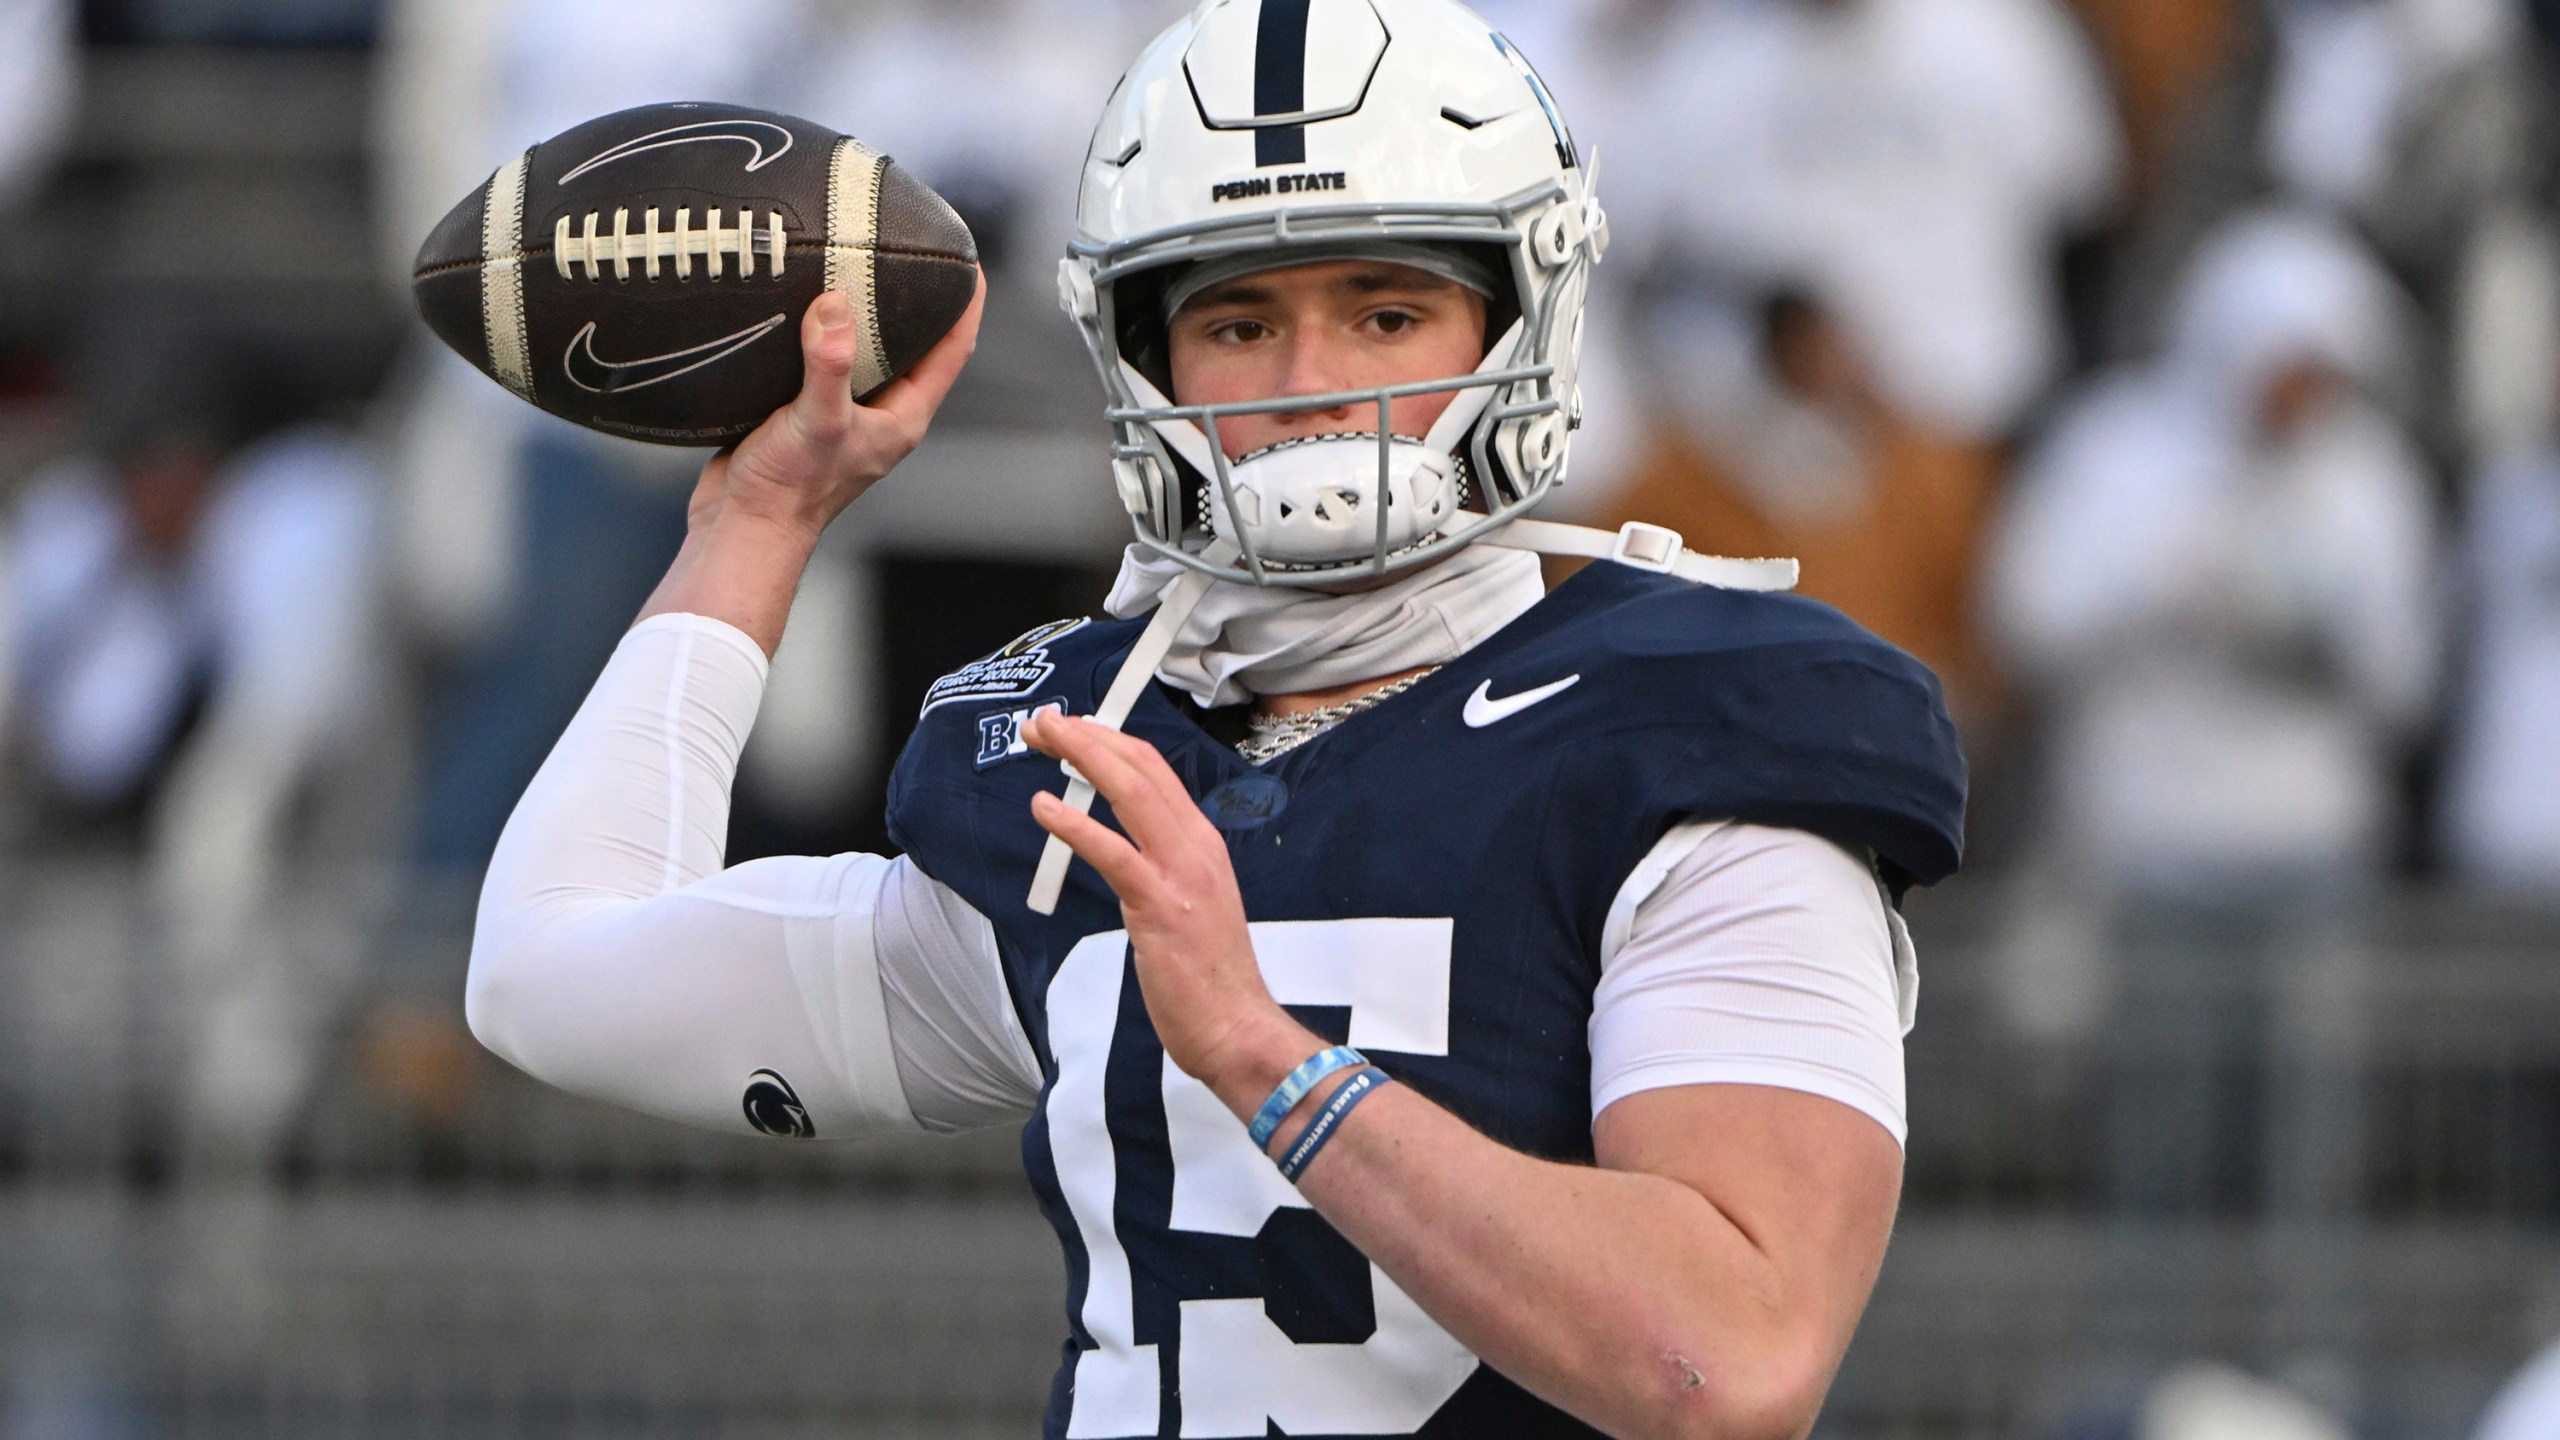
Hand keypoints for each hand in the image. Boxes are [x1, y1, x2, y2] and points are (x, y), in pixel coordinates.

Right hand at [636, 271, 983, 652]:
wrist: (742, 525)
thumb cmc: (790, 490)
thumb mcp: (818, 421)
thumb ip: (830, 365)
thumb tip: (836, 306)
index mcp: (902, 417)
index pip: (953, 352)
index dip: (967, 305)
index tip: (971, 262)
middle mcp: (879, 413)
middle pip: (912, 344)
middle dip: (914, 299)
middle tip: (910, 248)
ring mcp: (842, 411)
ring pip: (863, 348)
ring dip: (861, 311)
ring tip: (852, 260)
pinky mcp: (803, 409)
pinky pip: (819, 358)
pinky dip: (815, 329)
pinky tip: (796, 299)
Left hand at [1023, 712, 1314, 1106]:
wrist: (1237, 1027)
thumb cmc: (1209, 976)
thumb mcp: (1191, 903)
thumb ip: (1164, 868)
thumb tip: (1127, 848)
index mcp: (1203, 843)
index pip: (1155, 771)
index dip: (1110, 741)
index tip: (1071, 730)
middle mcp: (1197, 846)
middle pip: (1140, 768)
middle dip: (1088, 735)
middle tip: (1043, 721)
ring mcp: (1182, 874)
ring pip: (1130, 792)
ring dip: (1082, 756)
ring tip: (1041, 738)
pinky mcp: (1160, 907)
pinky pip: (1113, 853)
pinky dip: (1075, 824)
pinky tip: (1043, 808)